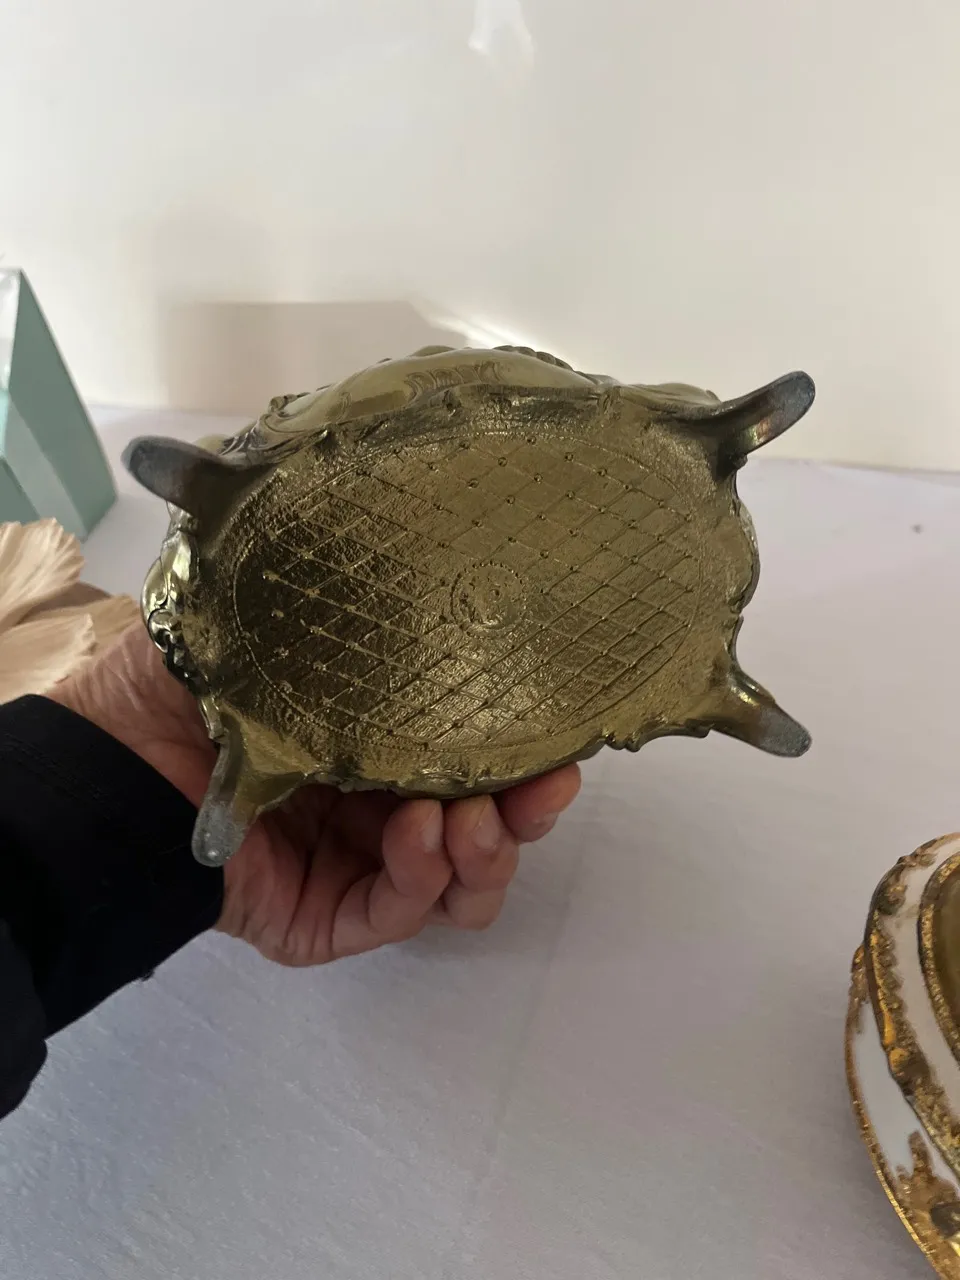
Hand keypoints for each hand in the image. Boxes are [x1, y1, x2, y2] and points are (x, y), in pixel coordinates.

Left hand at [51, 626, 580, 965]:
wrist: (114, 753)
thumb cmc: (196, 682)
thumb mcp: (283, 623)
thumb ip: (348, 598)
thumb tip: (430, 540)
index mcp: (379, 742)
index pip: (475, 757)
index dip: (524, 752)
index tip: (562, 734)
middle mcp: (379, 805)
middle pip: (486, 826)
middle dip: (524, 812)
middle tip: (542, 786)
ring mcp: (356, 866)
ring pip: (461, 884)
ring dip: (486, 855)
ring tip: (473, 818)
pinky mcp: (326, 919)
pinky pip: (398, 913)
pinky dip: (424, 880)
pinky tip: (424, 834)